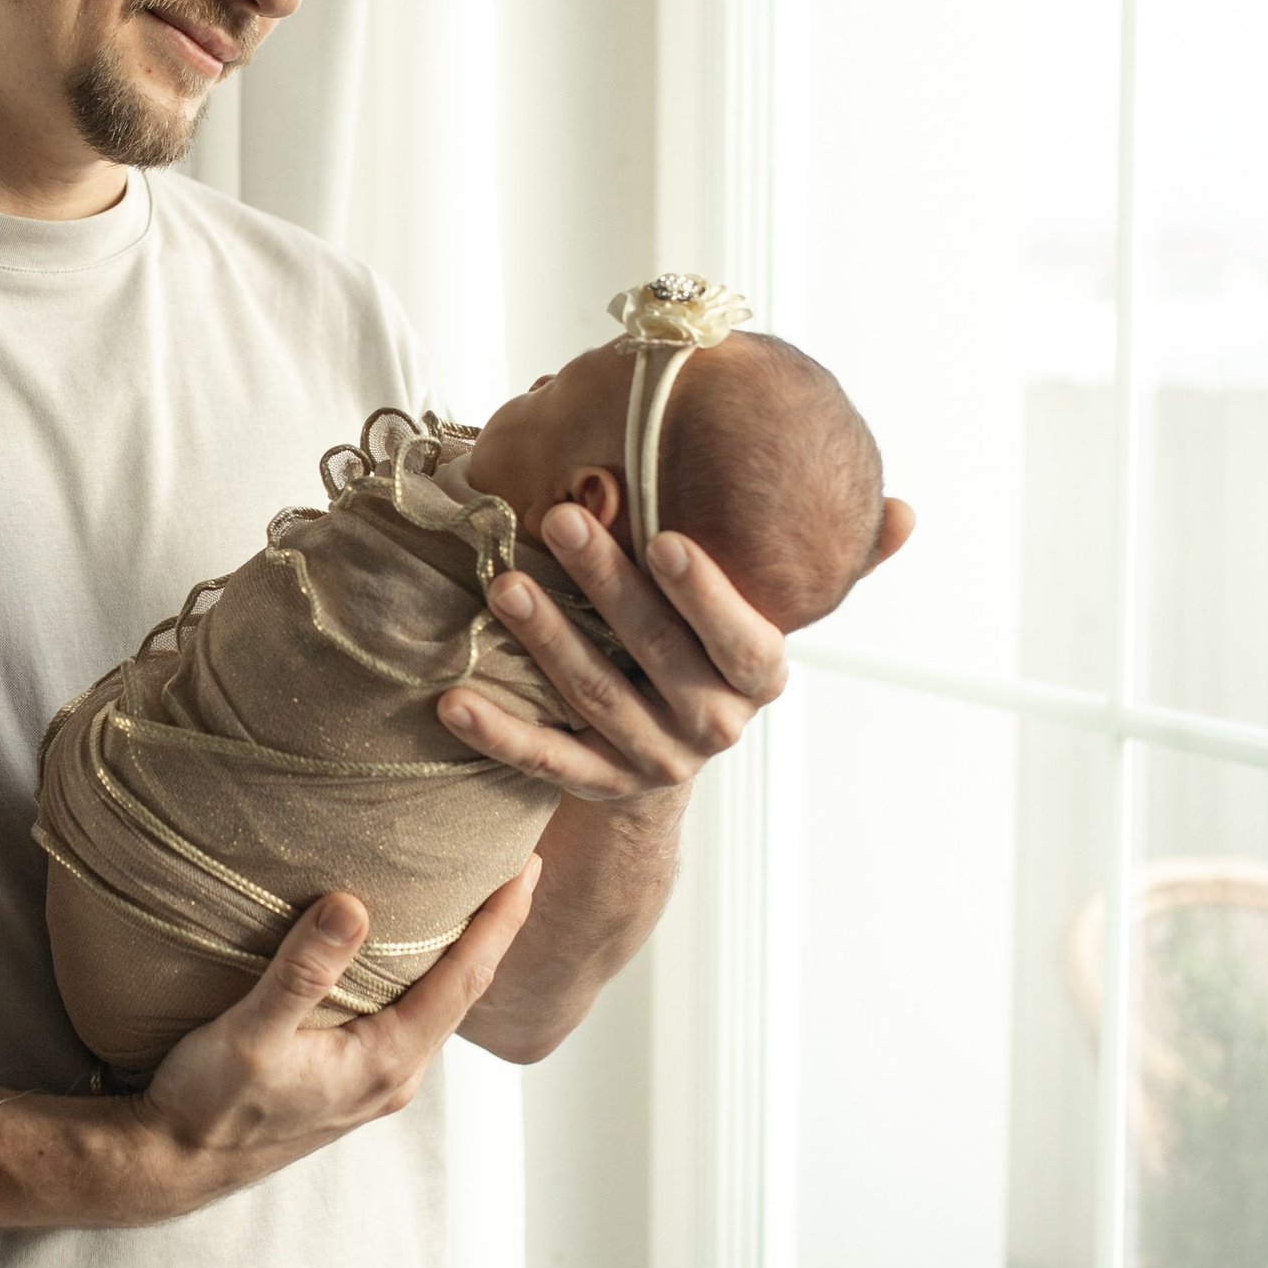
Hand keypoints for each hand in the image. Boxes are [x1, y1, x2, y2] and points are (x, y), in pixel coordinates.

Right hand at [131, 867, 539, 1203]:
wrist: (174, 1164)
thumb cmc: (208, 1106)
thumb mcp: (248, 1034)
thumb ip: (302, 972)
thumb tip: (353, 906)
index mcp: (386, 1062)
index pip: (464, 979)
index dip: (501, 920)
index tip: (529, 866)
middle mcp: (395, 1074)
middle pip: (465, 990)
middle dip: (495, 929)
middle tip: (516, 864)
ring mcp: (377, 1080)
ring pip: (438, 1005)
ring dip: (462, 952)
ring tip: (476, 897)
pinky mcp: (354, 1077)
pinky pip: (409, 1015)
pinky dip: (424, 975)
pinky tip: (410, 950)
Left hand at [436, 506, 786, 813]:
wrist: (665, 753)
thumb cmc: (692, 649)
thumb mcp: (725, 614)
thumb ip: (727, 557)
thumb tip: (812, 483)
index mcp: (757, 676)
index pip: (741, 638)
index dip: (705, 593)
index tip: (663, 539)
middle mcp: (715, 723)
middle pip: (657, 650)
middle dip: (605, 583)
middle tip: (558, 520)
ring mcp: (656, 759)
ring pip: (594, 695)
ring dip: (546, 637)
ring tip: (503, 586)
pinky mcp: (599, 784)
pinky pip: (544, 758)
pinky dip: (498, 731)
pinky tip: (454, 702)